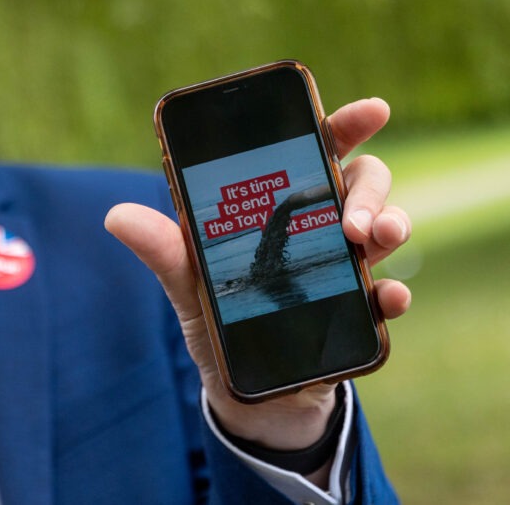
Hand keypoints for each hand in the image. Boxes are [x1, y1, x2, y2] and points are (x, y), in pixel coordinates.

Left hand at [104, 98, 410, 459]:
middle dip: (368, 189)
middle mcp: (320, 228)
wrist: (248, 398)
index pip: (318, 152)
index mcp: (280, 208)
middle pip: (363, 182)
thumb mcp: (187, 286)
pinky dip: (392, 293)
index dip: (345, 126)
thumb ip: (163, 251)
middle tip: (350, 218)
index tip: (373, 110)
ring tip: (372, 239)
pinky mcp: (361, 315)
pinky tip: (386, 298)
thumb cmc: (220, 325)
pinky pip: (388, 295)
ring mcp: (346, 269)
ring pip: (385, 228)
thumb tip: (117, 216)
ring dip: (389, 225)